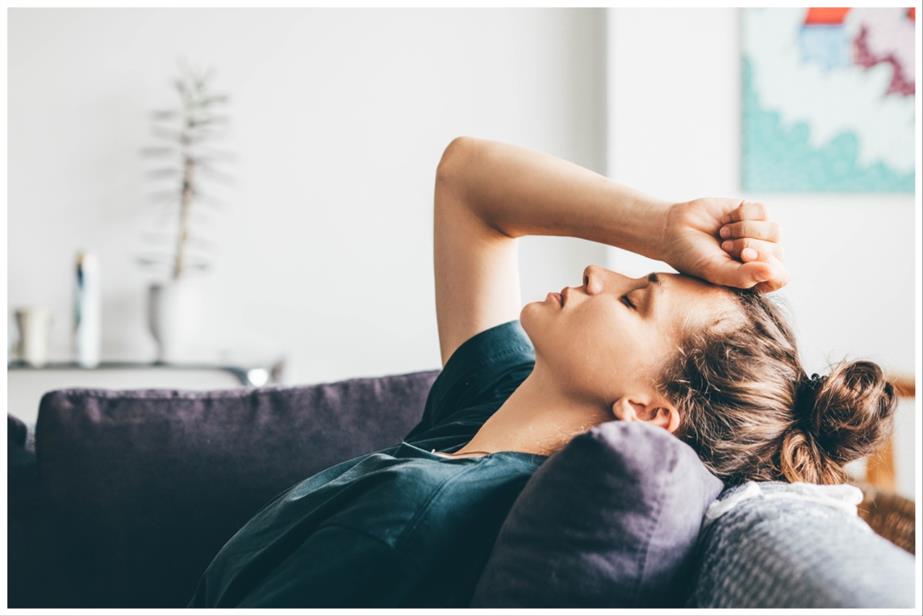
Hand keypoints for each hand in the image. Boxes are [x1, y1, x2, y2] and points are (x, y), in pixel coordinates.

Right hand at [659, 198, 787, 292]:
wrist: (675, 229)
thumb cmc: (693, 257)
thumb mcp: (716, 272)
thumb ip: (745, 277)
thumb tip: (773, 271)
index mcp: (755, 278)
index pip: (780, 276)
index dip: (765, 266)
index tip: (743, 257)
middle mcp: (761, 257)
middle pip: (777, 251)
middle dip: (748, 246)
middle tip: (724, 247)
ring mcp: (759, 234)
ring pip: (774, 230)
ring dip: (744, 231)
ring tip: (724, 235)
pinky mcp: (753, 213)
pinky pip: (763, 211)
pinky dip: (741, 215)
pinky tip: (726, 221)